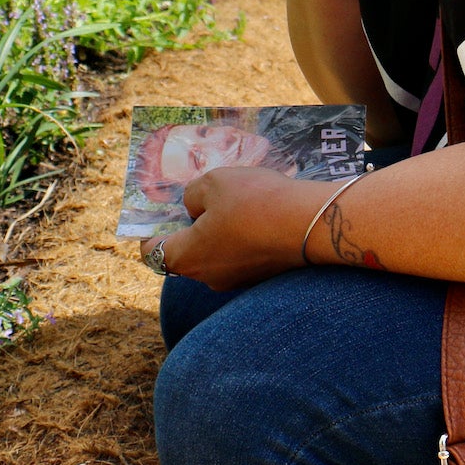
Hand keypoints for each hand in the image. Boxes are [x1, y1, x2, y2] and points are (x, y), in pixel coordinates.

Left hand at [143, 168, 331, 290]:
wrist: (312, 223)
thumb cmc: (255, 202)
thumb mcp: (213, 183)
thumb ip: (192, 195)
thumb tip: (194, 207)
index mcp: (186, 258)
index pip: (151, 251)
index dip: (152, 228)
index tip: (162, 208)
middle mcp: (207, 277)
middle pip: (184, 252)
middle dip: (188, 225)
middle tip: (201, 196)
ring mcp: (235, 280)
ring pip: (214, 252)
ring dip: (217, 229)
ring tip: (233, 199)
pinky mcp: (260, 276)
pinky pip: (238, 254)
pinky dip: (240, 236)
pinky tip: (255, 212)